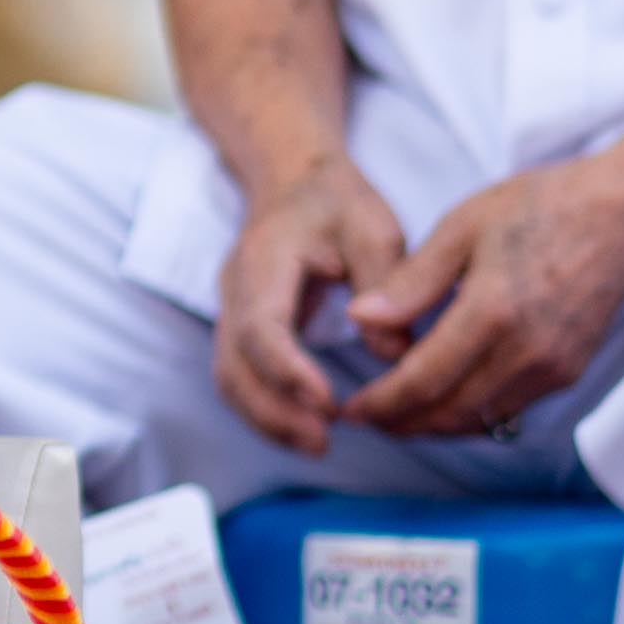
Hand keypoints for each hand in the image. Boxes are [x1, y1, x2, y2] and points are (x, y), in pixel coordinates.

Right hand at [207, 155, 407, 453]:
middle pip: (233, 364)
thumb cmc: (336, 203)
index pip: (261, 324)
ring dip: (266, 419)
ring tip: (318, 445)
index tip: (327, 401)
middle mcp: (235, 289)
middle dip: (273, 410)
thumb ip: (384, 283)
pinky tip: (305, 428)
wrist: (293, 179)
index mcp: (265, 258)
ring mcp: (230, 311)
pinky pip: (239, 379)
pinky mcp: (240, 330)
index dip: (287, 369)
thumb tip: (394, 352)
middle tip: (323, 441)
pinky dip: (266, 410)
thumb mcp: (373, 227)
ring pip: (229, 379)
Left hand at [339, 150, 623, 442]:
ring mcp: (552, 367)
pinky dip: (469, 414)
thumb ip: (412, 280)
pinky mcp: (569, 372)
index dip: (381, 403)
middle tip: (363, 417)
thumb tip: (360, 319)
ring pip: (479, 419)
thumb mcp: (463, 226)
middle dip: (400, 423)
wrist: (623, 215)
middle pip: (448, 411)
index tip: (351, 409)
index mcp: (493, 311)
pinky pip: (508, 409)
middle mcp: (526, 351)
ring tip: (394, 416)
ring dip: (432, 426)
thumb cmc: (541, 208)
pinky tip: (442, 400)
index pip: (423, 380)